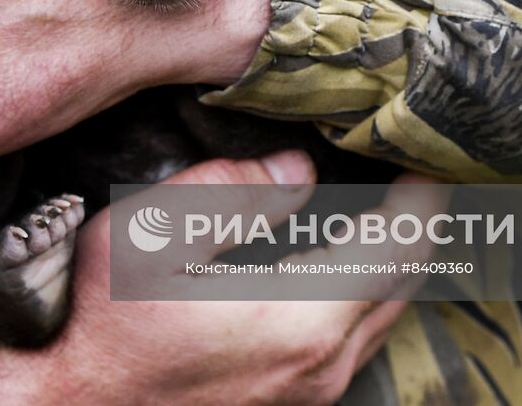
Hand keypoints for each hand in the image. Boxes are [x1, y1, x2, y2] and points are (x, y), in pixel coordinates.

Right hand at [0, 152, 444, 404]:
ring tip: (381, 198)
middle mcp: (321, 367)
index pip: (399, 244)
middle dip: (418, 217)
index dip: (421, 189)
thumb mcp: (150, 234)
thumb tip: (298, 168)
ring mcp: (308, 393)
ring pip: (383, 315)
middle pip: (406, 282)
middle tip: (409, 159)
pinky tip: (336, 255)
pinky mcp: (290, 403)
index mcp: (300, 321)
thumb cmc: (100, 325)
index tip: (420, 142)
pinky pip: (354, 338)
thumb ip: (231, 191)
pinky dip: (364, 287)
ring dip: (393, 255)